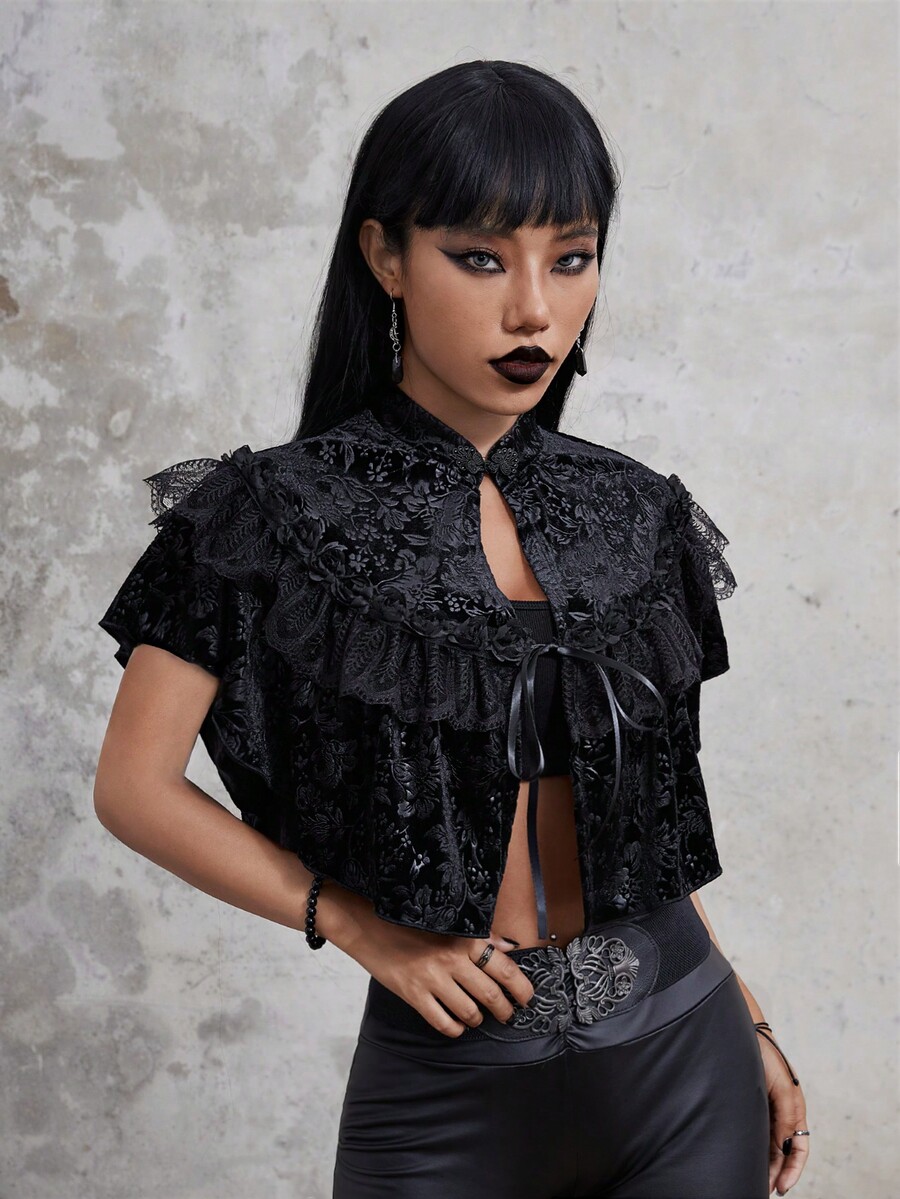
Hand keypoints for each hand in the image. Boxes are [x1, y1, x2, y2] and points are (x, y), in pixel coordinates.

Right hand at [343, 913, 536, 1036]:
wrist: (370, 926)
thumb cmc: (412, 922)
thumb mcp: (449, 923)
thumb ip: (481, 936)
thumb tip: (509, 947)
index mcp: (464, 939)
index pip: (505, 969)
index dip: (522, 988)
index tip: (528, 997)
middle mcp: (452, 960)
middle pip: (491, 995)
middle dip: (505, 1010)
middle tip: (508, 1014)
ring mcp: (432, 980)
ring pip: (469, 1012)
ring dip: (479, 1019)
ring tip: (480, 1016)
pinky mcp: (414, 995)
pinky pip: (443, 1023)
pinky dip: (455, 1028)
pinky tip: (457, 1024)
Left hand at [759, 1035, 809, 1195]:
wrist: (739, 1031)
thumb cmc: (762, 1054)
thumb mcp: (779, 1088)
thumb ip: (785, 1118)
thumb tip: (784, 1147)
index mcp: (794, 1109)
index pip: (798, 1150)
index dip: (792, 1171)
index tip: (781, 1189)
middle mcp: (782, 1112)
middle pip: (783, 1152)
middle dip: (775, 1172)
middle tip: (762, 1190)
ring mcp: (766, 1108)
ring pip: (768, 1144)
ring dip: (764, 1163)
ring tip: (753, 1181)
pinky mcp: (750, 1103)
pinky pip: (757, 1132)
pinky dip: (754, 1147)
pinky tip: (744, 1157)